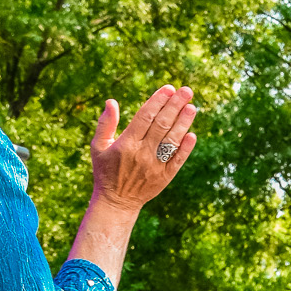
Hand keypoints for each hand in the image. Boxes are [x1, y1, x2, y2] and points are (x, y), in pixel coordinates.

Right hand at [89, 85, 195, 214]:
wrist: (116, 202)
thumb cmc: (106, 171)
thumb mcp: (98, 147)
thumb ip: (106, 124)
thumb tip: (111, 101)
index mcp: (126, 143)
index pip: (145, 116)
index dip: (158, 101)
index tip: (169, 88)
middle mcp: (142, 153)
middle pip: (162, 124)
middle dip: (175, 105)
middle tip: (186, 91)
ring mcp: (155, 165)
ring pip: (172, 140)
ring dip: (183, 123)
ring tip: (192, 107)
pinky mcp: (165, 177)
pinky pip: (177, 160)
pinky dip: (185, 148)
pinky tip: (192, 134)